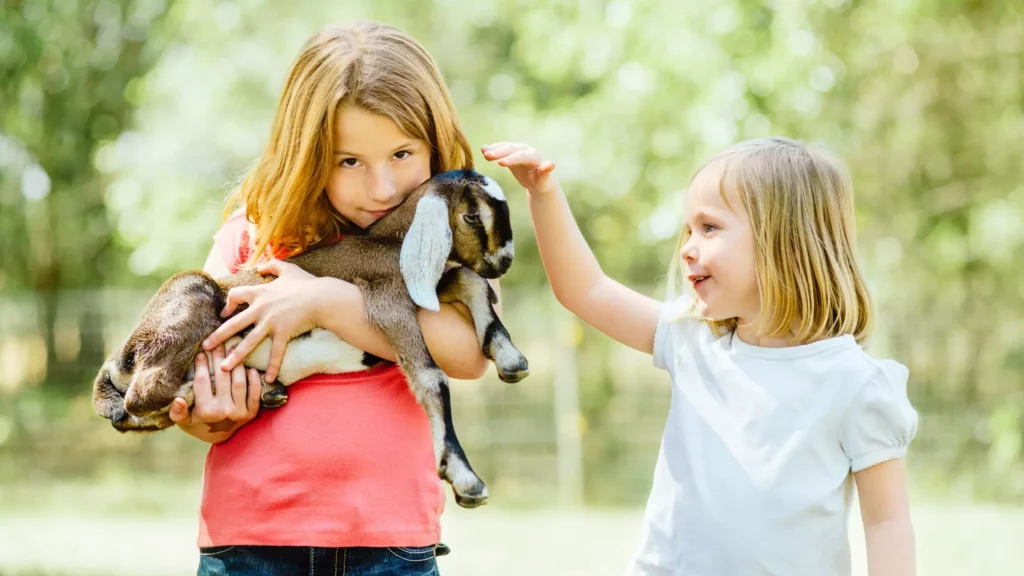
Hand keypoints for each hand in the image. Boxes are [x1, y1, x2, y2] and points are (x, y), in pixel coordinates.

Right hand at [169, 345, 260, 433]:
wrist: (219, 437)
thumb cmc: (198, 424)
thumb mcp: (184, 421)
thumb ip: (177, 412)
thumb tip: (178, 400)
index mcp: (205, 411)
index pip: (202, 382)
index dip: (201, 365)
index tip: (200, 352)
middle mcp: (223, 411)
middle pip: (221, 378)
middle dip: (218, 358)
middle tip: (217, 344)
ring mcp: (239, 412)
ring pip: (239, 383)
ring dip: (236, 364)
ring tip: (233, 348)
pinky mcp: (252, 413)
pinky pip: (255, 393)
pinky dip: (254, 380)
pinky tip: (250, 367)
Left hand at [202, 258, 324, 382]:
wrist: (322, 297)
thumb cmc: (306, 283)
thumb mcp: (288, 269)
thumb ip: (272, 265)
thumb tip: (261, 267)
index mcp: (260, 292)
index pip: (235, 296)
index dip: (228, 304)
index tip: (224, 314)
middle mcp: (260, 309)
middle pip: (234, 324)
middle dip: (218, 336)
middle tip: (205, 347)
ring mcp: (271, 323)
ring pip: (248, 341)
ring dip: (235, 356)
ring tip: (224, 368)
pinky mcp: (283, 333)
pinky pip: (275, 353)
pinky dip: (272, 366)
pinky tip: (267, 379)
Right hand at [481, 142, 558, 195]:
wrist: (538, 180)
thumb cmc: (541, 182)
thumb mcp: (544, 180)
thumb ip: (546, 172)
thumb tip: (551, 164)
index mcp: (533, 156)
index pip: (521, 156)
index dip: (511, 159)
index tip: (500, 163)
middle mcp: (525, 150)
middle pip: (511, 149)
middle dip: (499, 152)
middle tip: (487, 155)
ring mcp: (517, 150)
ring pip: (505, 147)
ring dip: (494, 149)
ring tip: (483, 151)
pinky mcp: (510, 153)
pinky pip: (500, 149)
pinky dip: (492, 148)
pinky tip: (483, 149)